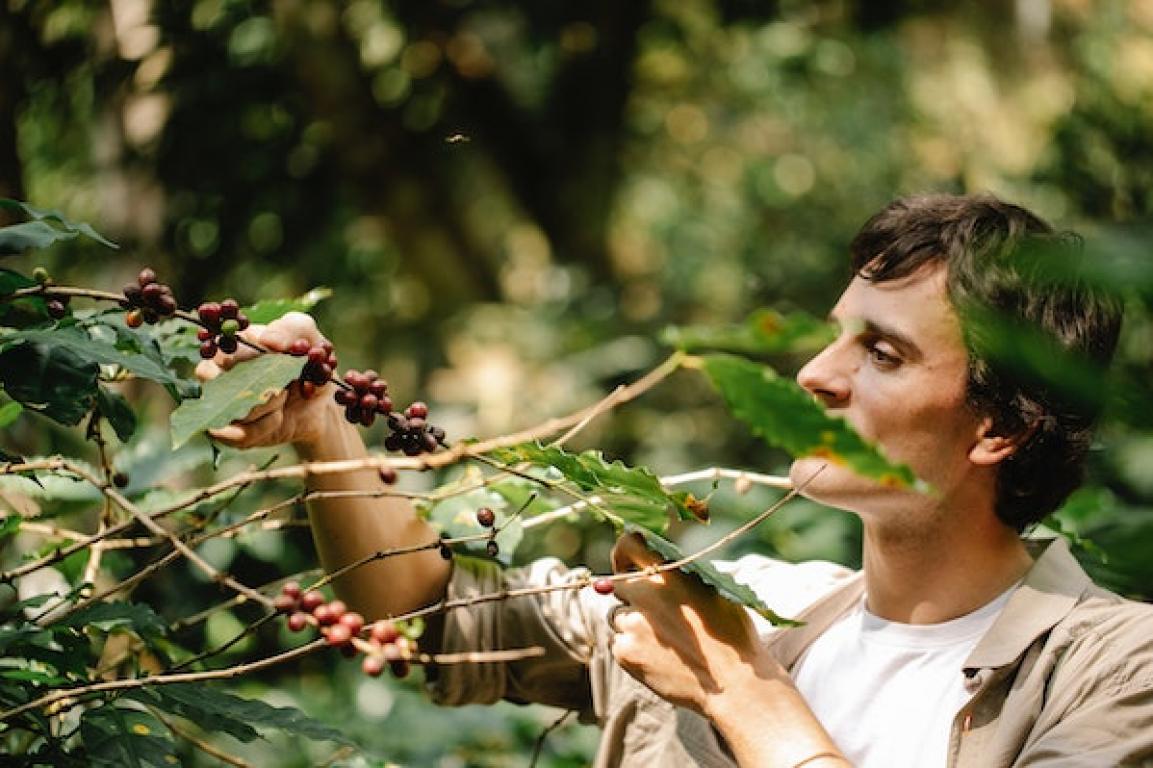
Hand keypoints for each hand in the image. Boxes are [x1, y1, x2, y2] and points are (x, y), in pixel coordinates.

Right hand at [194, 311, 342, 449]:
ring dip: (262, 405)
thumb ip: (290, 329)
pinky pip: (236, 434)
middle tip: (282, 383)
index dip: (247, 356)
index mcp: (231, 346)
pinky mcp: (234, 432)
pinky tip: (279, 417)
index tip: (275, 356)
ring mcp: (224, 405)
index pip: (218, 349)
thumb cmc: (308, 362)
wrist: (323, 402)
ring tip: (283, 397)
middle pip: (214, 380)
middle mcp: (219, 375)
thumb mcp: (307, 336)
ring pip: (226, 408)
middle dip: (255, 382)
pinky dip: (263, 426)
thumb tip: (266, 340)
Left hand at [608, 532, 783, 716]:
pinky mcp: (626, 652)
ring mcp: (633, 624)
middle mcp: (647, 594)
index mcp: (670, 573)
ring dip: (634, 627)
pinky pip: (619, 645)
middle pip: (620, 586)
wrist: (734, 683)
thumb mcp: (712, 590)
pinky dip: (634, 652)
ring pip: (619, 618)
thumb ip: (679, 577)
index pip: (629, 545)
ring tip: (667, 644)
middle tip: (656, 618)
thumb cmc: (731, 636)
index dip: (622, 555)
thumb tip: (656, 571)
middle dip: (633, 599)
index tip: (624, 565)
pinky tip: (661, 661)